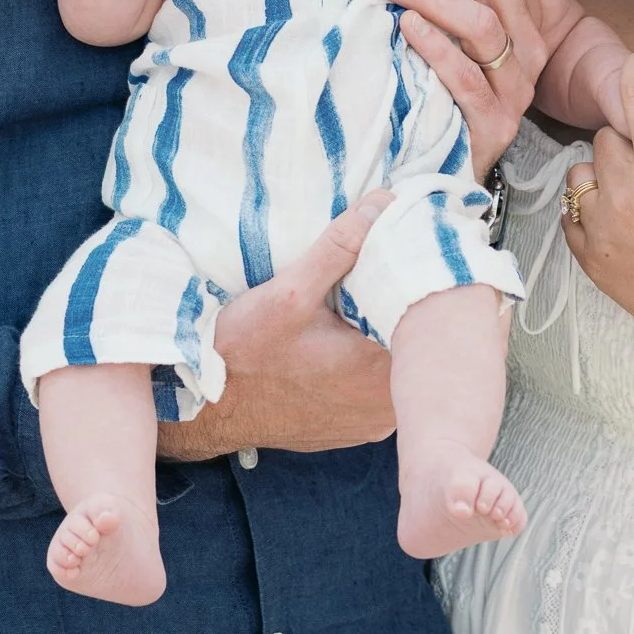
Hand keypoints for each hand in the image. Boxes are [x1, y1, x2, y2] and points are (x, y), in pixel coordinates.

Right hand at [157, 194, 396, 456]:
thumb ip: (340, 247)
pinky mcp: (357, 427)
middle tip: (380, 275)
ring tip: (359, 309)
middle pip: (415, 343)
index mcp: (380, 369)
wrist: (206, 409)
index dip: (417, 282)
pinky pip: (378, 388)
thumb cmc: (242, 356)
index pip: (427, 318)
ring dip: (384, 336)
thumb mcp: (288, 292)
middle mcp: (386, 404)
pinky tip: (343, 345)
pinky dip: (369, 364)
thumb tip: (383, 205)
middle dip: (399, 305)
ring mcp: (373, 420)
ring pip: (398, 366)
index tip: (404, 257)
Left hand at [371, 0, 571, 175]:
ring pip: (483, 23)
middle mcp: (529, 46)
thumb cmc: (442, 86)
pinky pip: (467, 77)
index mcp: (525, 15)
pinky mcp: (495, 124)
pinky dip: (435, 47)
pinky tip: (405, 27)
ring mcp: (516, 87)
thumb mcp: (453, 30)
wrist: (448, 164)